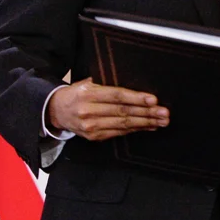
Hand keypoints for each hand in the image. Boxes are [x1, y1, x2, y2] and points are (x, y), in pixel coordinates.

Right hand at [47, 79, 168, 140]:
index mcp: (88, 94)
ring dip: (145, 123)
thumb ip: (108, 84)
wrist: (55, 111)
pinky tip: (149, 126)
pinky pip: (119, 133)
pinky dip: (136, 129)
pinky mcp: (94, 136)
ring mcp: (91, 126)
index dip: (136, 98)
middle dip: (147, 113)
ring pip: (123, 124)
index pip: (117, 96)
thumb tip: (135, 85)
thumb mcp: (88, 83)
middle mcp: (89, 111)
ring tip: (161, 121)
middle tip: (164, 113)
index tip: (153, 100)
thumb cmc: (77, 94)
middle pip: (123, 112)